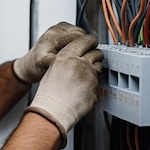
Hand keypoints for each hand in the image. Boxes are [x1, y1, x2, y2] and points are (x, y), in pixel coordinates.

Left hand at [12, 22, 87, 83]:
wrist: (30, 63)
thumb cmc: (37, 65)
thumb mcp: (46, 65)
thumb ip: (57, 60)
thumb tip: (69, 58)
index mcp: (53, 38)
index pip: (77, 37)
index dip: (87, 45)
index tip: (92, 53)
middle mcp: (54, 30)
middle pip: (79, 33)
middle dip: (86, 43)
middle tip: (90, 53)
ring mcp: (57, 28)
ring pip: (79, 30)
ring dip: (83, 40)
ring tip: (84, 51)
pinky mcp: (59, 28)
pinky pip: (75, 30)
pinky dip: (79, 38)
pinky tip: (77, 47)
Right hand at [24, 33, 102, 147]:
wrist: (53, 110)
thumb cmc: (50, 92)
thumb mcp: (54, 67)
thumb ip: (68, 58)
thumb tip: (79, 54)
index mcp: (67, 55)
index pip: (86, 39)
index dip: (91, 40)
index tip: (92, 41)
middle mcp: (80, 62)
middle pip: (96, 52)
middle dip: (95, 54)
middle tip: (92, 58)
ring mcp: (89, 75)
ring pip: (99, 66)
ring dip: (96, 68)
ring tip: (86, 75)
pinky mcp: (95, 87)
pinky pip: (98, 81)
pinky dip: (93, 83)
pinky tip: (83, 88)